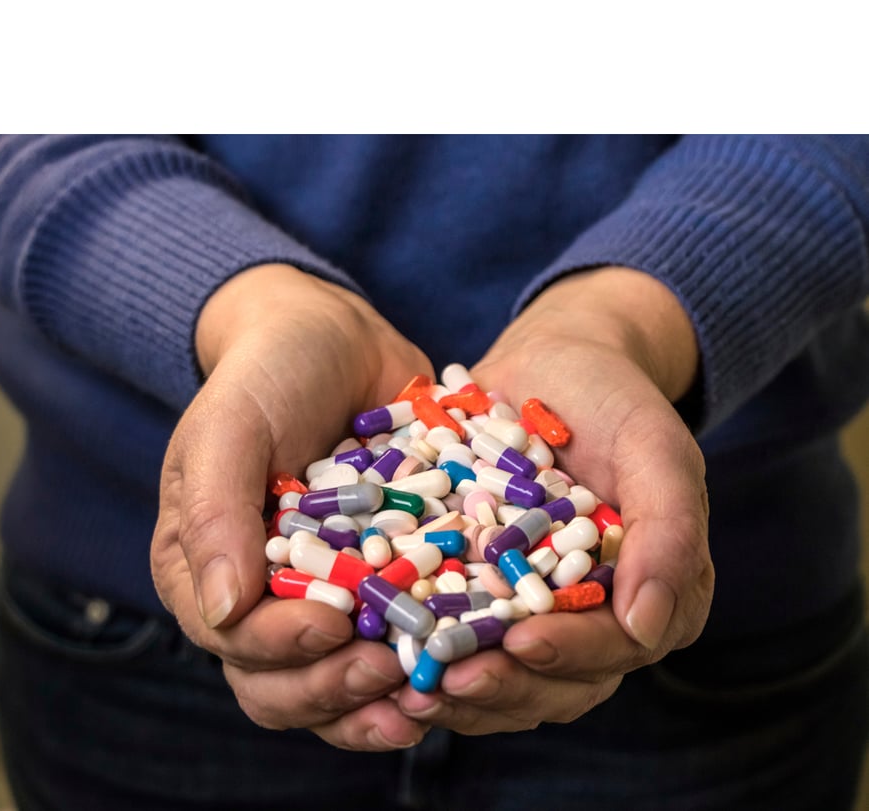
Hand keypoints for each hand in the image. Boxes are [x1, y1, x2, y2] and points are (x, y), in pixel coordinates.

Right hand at [151, 264, 433, 749]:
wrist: (332, 337)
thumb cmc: (267, 374)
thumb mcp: (229, 427)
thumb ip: (214, 512)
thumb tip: (221, 612)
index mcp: (208, 568)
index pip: (235, 642)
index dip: (282, 649)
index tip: (333, 623)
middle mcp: (263, 593)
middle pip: (286, 681)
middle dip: (336, 688)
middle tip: (392, 673)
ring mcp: (326, 589)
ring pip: (344, 671)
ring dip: (383, 695)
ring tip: (432, 691)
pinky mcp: (382, 573)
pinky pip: (400, 629)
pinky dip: (426, 651)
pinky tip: (464, 652)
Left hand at [398, 267, 714, 732]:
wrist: (555, 360)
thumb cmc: (615, 399)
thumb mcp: (655, 448)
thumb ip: (668, 529)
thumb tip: (647, 627)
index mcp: (643, 591)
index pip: (614, 647)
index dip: (569, 654)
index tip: (520, 643)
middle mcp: (585, 611)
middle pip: (550, 677)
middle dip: (501, 686)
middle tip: (446, 683)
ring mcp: (525, 600)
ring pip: (496, 666)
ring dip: (453, 685)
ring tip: (405, 686)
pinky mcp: (474, 580)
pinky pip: (448, 622)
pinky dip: (418, 641)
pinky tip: (378, 641)